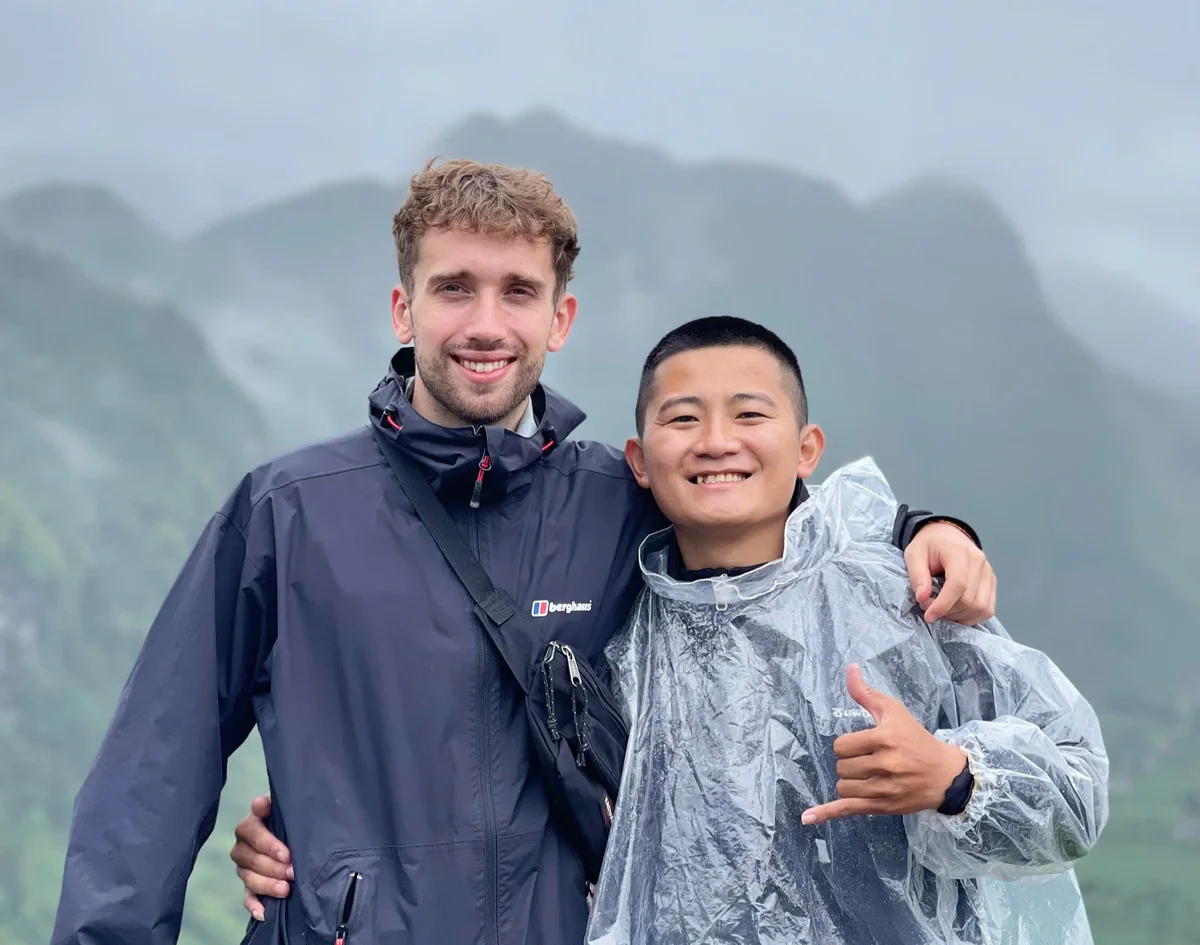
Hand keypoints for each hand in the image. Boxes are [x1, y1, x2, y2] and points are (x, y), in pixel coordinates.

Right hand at [230, 795, 293, 920]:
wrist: (296, 832)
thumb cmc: (292, 817)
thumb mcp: (286, 809)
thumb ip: (274, 806)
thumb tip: (259, 804)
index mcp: (250, 824)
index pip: (252, 833)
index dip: (268, 844)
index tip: (287, 854)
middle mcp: (243, 846)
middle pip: (251, 859)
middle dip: (273, 867)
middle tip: (293, 872)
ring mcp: (244, 867)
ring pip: (249, 878)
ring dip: (267, 885)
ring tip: (286, 889)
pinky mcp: (249, 884)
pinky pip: (247, 896)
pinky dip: (254, 905)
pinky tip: (264, 912)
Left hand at [802, 664, 966, 825]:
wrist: (945, 774)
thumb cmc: (916, 739)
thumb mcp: (893, 711)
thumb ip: (866, 693)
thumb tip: (850, 668)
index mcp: (884, 739)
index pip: (842, 746)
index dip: (848, 745)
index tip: (862, 745)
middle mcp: (884, 765)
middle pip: (841, 767)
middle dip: (850, 763)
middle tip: (868, 760)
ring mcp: (884, 789)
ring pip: (843, 787)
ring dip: (849, 782)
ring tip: (867, 776)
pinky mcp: (883, 807)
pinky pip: (848, 810)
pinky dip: (826, 814)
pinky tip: (807, 818)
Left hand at [904, 522, 995, 623]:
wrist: (946, 535)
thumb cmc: (929, 545)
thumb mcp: (914, 554)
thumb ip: (917, 575)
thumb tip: (922, 598)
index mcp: (959, 552)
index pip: (958, 584)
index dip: (943, 604)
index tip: (929, 616)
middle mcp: (979, 562)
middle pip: (969, 599)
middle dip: (947, 611)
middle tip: (929, 608)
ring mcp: (988, 573)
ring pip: (981, 607)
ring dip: (959, 616)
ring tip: (942, 610)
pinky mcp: (991, 583)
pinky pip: (988, 609)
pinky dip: (972, 617)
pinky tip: (956, 613)